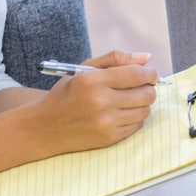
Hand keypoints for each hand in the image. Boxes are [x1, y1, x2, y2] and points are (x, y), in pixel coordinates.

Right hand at [33, 50, 159, 153]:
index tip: (150, 73)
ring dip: (143, 103)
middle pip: (145, 94)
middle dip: (149, 87)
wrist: (45, 127)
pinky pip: (137, 126)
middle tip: (141, 86)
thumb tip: (147, 57)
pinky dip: (135, 117)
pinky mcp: (109, 138)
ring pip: (145, 110)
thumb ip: (116, 59)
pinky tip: (122, 112)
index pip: (136, 74)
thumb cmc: (68, 93)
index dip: (149, 73)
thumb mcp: (85, 69)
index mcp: (93, 81)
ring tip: (130, 99)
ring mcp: (106, 123)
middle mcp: (101, 103)